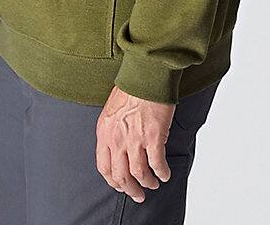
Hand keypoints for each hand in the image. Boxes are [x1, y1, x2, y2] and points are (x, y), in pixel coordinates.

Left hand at [95, 84, 175, 203]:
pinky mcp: (153, 137)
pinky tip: (164, 174)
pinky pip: (157, 164)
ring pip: (139, 174)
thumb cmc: (132, 88)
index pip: (104, 167)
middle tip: (137, 194)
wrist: (146, 75)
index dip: (113, 181)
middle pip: (121, 176)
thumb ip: (112, 130)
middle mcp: (117, 139)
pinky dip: (162, 173)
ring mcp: (134, 139)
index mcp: (104, 132)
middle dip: (130, 189)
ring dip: (147, 183)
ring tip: (153, 183)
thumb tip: (118, 147)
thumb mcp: (112, 110)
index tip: (120, 186)